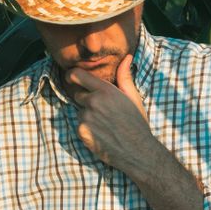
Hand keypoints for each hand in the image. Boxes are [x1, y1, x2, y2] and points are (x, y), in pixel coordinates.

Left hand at [66, 54, 155, 173]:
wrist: (138, 151)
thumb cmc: (137, 123)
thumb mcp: (134, 97)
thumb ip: (125, 76)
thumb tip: (126, 57)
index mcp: (106, 91)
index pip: (77, 75)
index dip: (72, 75)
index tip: (72, 77)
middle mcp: (93, 102)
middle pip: (78, 94)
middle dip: (87, 99)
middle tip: (103, 110)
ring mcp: (85, 118)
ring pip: (80, 111)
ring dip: (88, 115)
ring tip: (105, 124)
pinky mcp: (81, 132)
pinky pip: (80, 125)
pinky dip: (87, 128)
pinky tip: (101, 133)